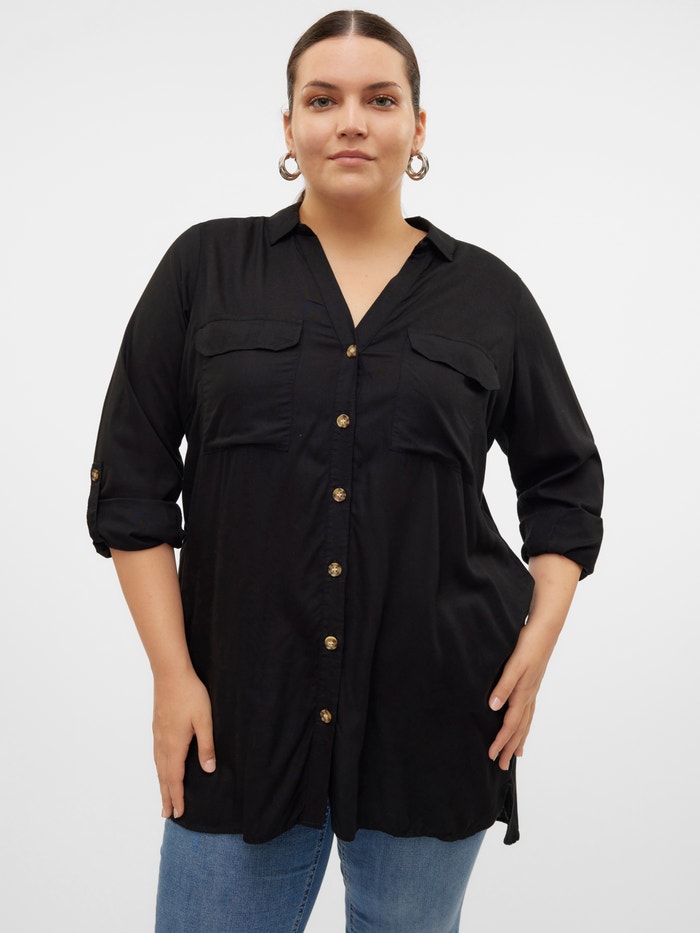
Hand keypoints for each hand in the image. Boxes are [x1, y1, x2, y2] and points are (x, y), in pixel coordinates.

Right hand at [152, 668, 215, 818]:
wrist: (170, 673)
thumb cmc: (190, 694)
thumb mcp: (204, 720)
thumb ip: (206, 745)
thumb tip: (208, 769)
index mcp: (175, 744)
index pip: (175, 777)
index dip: (177, 796)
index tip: (178, 813)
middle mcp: (163, 743)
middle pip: (164, 776)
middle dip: (167, 795)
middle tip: (167, 814)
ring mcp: (158, 734)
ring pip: (158, 766)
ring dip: (161, 783)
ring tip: (164, 796)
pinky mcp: (157, 725)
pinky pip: (157, 755)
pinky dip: (159, 768)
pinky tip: (161, 767)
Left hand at [487, 622, 554, 770]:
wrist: (545, 629)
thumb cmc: (529, 644)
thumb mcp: (514, 664)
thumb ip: (504, 685)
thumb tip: (493, 707)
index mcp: (523, 693)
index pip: (510, 724)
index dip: (501, 741)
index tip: (492, 755)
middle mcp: (529, 695)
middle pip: (519, 728)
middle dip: (510, 747)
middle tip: (501, 765)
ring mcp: (533, 690)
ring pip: (526, 721)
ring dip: (519, 739)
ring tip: (515, 754)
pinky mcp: (533, 683)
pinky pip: (529, 711)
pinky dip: (525, 723)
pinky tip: (523, 724)